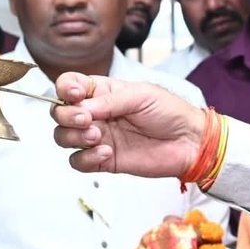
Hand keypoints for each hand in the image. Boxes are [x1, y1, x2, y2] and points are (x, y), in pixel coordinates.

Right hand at [51, 75, 208, 177]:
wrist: (189, 141)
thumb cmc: (169, 112)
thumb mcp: (141, 95)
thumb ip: (110, 101)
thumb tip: (82, 107)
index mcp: (102, 92)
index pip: (69, 86)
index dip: (64, 89)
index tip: (76, 95)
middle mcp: (95, 114)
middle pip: (60, 114)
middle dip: (67, 116)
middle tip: (88, 119)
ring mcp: (98, 138)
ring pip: (64, 138)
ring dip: (73, 137)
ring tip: (98, 136)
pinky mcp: (104, 160)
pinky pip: (79, 162)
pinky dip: (86, 158)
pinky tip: (107, 152)